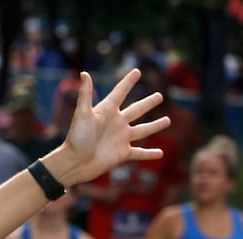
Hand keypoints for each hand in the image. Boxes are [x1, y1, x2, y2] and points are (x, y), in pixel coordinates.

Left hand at [50, 70, 168, 186]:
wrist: (74, 163)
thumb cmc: (76, 138)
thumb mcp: (82, 114)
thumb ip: (85, 94)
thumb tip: (84, 73)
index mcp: (107, 111)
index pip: (120, 92)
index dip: (128, 82)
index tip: (137, 72)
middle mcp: (116, 123)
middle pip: (137, 110)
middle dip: (148, 103)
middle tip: (160, 95)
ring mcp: (121, 139)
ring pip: (143, 130)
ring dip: (155, 126)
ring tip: (168, 120)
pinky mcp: (123, 154)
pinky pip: (140, 153)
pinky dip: (150, 154)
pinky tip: (160, 154)